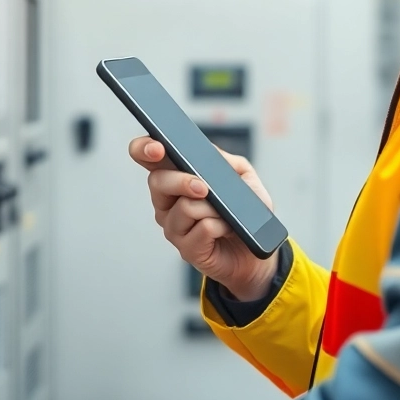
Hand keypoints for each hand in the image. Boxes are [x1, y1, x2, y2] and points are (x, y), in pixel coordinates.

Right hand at [130, 136, 278, 301]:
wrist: (256, 250)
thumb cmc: (244, 211)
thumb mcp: (241, 175)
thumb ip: (223, 160)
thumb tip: (208, 154)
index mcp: (174, 177)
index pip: (146, 157)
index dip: (144, 148)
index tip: (157, 149)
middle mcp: (167, 202)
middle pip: (158, 181)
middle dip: (182, 181)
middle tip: (204, 188)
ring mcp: (173, 226)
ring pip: (185, 207)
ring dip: (214, 208)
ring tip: (227, 214)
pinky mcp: (187, 249)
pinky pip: (202, 228)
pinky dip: (222, 225)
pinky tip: (227, 229)